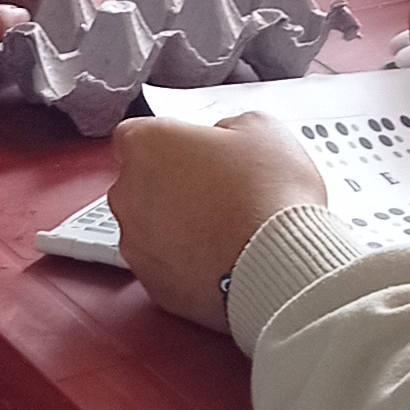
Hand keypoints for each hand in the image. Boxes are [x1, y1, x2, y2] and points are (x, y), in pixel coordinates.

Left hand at [109, 115, 328, 332]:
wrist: (280, 266)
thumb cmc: (269, 196)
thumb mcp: (262, 129)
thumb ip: (227, 126)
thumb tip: (224, 138)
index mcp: (148, 146)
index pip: (136, 134)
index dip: (170, 142)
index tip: (194, 151)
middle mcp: (128, 193)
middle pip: (141, 182)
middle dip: (173, 185)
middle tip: (218, 188)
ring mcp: (136, 243)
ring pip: (150, 227)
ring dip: (178, 224)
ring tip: (224, 227)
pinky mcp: (152, 283)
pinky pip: (164, 264)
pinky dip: (185, 261)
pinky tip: (221, 257)